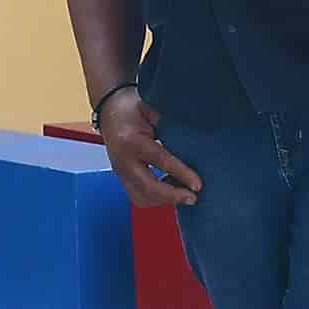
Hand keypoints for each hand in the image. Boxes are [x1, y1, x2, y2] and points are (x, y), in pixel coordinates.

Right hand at [95, 88, 200, 209]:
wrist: (110, 111)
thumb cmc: (132, 109)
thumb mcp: (152, 110)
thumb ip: (170, 125)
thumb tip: (195, 141)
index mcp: (131, 141)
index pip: (160, 160)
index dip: (181, 174)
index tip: (198, 185)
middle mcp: (123, 160)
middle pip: (148, 188)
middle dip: (172, 196)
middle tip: (193, 197)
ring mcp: (120, 172)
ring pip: (142, 198)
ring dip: (164, 200)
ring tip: (183, 193)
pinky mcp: (122, 179)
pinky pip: (139, 196)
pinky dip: (157, 198)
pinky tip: (171, 189)